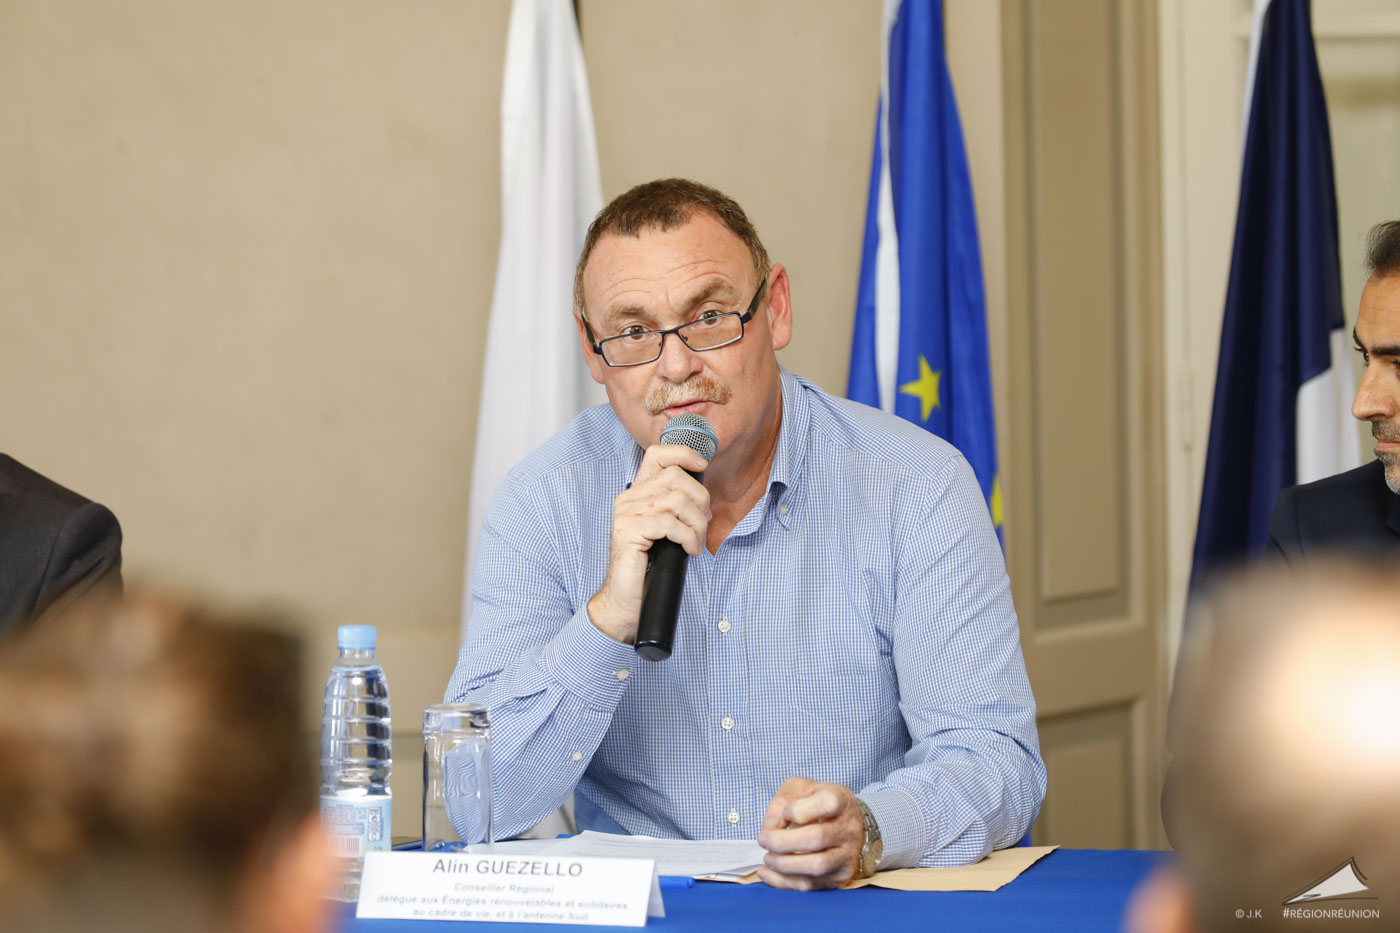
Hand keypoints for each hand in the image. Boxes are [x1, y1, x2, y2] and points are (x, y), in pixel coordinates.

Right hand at [587, 443, 710, 643]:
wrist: (627, 600)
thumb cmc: (650, 567)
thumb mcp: (668, 531)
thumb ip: (677, 508)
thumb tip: (703, 496)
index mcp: (638, 493)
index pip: (657, 454)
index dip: (683, 453)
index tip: (703, 465)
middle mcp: (628, 498)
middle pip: (676, 477)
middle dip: (701, 501)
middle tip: (702, 527)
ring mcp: (626, 513)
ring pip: (677, 500)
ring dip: (697, 525)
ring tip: (695, 543)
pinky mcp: (628, 530)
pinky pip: (670, 523)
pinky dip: (687, 537)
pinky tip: (688, 551)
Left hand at [755, 777, 865, 890]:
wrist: (844, 824)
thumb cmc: (815, 803)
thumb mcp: (798, 790)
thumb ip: (780, 804)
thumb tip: (770, 830)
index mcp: (841, 800)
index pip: (828, 803)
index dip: (799, 810)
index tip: (786, 813)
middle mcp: (849, 828)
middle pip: (817, 838)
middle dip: (782, 842)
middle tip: (763, 840)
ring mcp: (848, 855)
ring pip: (816, 866)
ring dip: (784, 864)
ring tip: (767, 858)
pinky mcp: (840, 876)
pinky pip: (811, 885)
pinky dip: (784, 882)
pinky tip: (767, 873)